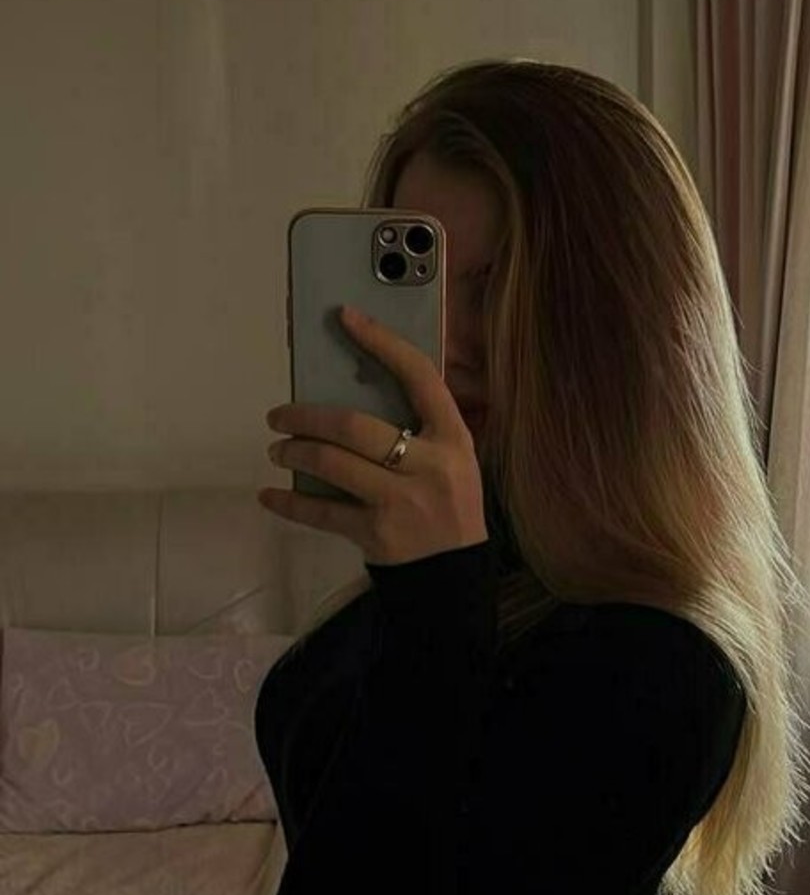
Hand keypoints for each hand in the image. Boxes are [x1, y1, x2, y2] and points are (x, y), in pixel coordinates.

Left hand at [258, 306, 487, 566]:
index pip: (418, 376)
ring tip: (278, 450)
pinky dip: (288, 503)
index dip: (381, 342)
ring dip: (294, 452)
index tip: (346, 318)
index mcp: (452, 437)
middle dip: (305, 417)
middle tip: (278, 417)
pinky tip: (269, 496)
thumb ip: (419, 427)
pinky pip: (320, 513)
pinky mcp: (376, 534)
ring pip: (332, 463)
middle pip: (354, 425)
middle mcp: (428, 465)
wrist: (455, 576)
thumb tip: (352, 389)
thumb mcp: (453, 459)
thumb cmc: (449, 504)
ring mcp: (401, 501)